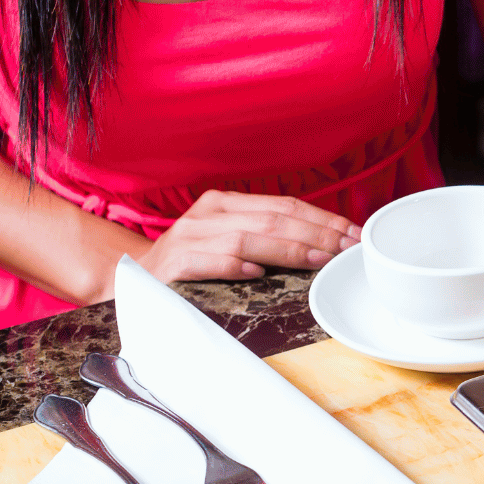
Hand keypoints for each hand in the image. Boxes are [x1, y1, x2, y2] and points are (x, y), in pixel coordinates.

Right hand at [135, 190, 358, 282]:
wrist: (129, 280)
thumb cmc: (189, 265)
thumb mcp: (226, 241)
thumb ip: (265, 237)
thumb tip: (322, 244)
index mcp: (226, 204)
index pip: (285, 206)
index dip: (323, 219)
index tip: (353, 236)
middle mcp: (208, 214)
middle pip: (274, 220)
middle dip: (317, 235)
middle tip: (347, 250)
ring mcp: (188, 237)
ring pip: (248, 238)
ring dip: (288, 250)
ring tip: (318, 260)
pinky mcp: (172, 264)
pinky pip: (208, 261)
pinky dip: (234, 266)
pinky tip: (257, 273)